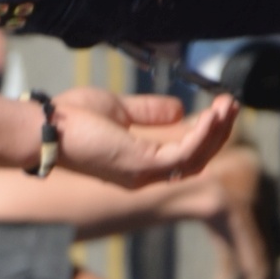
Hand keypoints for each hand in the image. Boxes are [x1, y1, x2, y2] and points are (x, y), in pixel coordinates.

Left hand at [49, 87, 236, 186]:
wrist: (47, 126)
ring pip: (193, 159)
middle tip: (232, 104)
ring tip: (228, 106)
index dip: (206, 133)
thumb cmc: (72, 119)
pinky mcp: (139, 166)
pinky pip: (181, 155)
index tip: (221, 107)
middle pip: (195, 159)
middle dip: (218, 132)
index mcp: (139, 163)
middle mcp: (143, 175)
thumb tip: (179, 109)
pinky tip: (209, 116)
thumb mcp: (119, 111)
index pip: (183, 154)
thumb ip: (148, 112)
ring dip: (215, 132)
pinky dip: (200, 136)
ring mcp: (142, 173)